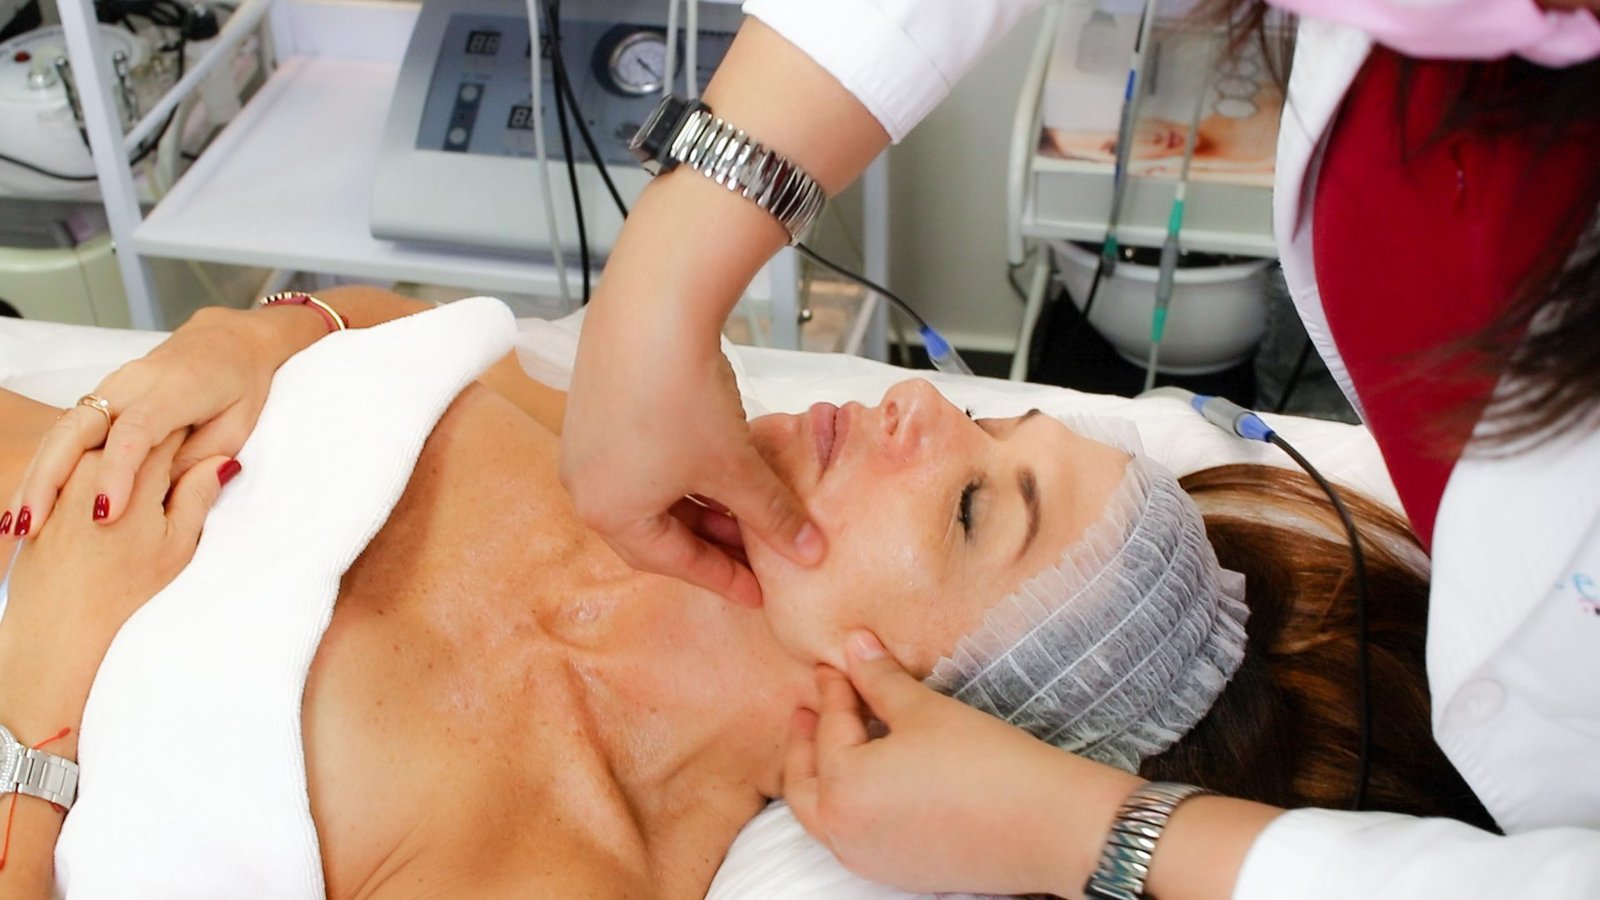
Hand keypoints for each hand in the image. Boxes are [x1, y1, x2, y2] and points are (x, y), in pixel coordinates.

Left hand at [0, 432, 237, 732]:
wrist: (57, 626)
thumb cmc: (125, 591)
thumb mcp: (177, 546)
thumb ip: (199, 495)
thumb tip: (222, 460)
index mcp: (135, 474)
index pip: (171, 432)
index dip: (191, 437)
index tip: (204, 445)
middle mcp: (92, 465)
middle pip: (133, 439)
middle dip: (155, 447)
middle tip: (176, 473)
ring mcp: (61, 480)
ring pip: (101, 452)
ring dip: (122, 463)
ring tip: (139, 495)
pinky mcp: (43, 498)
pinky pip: (73, 474)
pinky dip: (93, 482)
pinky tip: (106, 511)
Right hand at [4, 305, 317, 536]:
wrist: (232, 339)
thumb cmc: (241, 384)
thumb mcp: (238, 425)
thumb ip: (200, 457)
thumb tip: (161, 493)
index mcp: (174, 389)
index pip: (136, 433)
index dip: (118, 473)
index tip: (104, 514)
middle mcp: (134, 382)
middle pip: (79, 428)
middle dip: (50, 478)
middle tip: (32, 527)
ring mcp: (114, 386)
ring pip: (63, 429)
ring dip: (37, 476)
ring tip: (16, 524)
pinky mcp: (104, 395)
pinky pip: (68, 430)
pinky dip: (46, 464)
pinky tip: (30, 500)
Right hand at [561, 305, 821, 607]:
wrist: (652, 311)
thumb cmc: (686, 403)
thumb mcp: (735, 468)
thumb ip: (773, 516)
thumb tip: (811, 553)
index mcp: (610, 513)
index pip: (674, 562)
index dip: (723, 577)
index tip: (759, 592)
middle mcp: (585, 486)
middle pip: (656, 532)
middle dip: (709, 542)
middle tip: (756, 554)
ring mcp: (585, 445)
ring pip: (651, 494)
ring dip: (698, 505)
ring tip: (745, 508)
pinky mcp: (595, 407)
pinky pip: (642, 460)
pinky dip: (682, 472)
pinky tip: (715, 463)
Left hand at [783, 632, 1141, 896]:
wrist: (1045, 828)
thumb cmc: (985, 764)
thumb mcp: (925, 711)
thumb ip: (880, 679)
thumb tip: (854, 645)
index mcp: (841, 786)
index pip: (829, 726)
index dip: (832, 689)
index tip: (833, 665)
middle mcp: (844, 831)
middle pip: (804, 781)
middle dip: (803, 743)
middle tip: (807, 709)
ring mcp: (869, 858)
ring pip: (823, 815)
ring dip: (820, 777)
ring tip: (832, 744)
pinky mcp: (898, 873)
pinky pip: (853, 836)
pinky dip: (846, 806)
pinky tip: (867, 784)